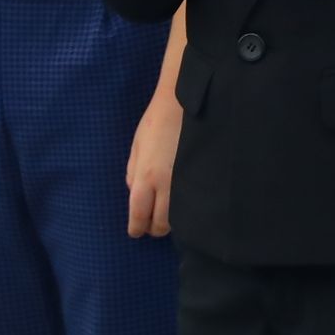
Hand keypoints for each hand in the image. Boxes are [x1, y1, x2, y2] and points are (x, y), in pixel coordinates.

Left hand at [126, 89, 181, 236]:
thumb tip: (133, 194)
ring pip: (179, 219)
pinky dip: (186, 209)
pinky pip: (193, 204)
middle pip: (160, 224)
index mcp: (145, 178)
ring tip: (167, 213)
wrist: (184, 103)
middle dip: (154, 227)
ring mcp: (186, 184)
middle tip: (151, 223)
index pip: (139, 216)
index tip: (136, 231)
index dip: (137, 228)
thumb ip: (132, 173)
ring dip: (171, 220)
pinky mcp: (202, 178)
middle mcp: (166, 186)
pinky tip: (183, 203)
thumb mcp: (136, 147)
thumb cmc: (156, 121)